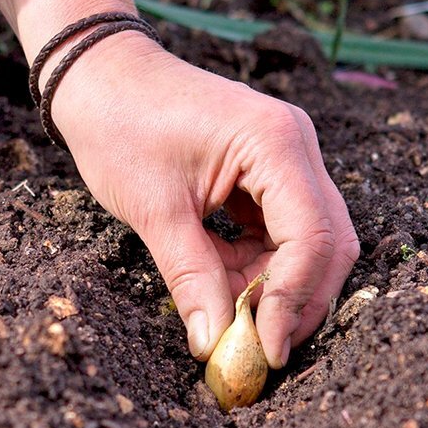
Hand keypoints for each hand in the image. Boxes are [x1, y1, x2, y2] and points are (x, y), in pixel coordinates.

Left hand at [48, 32, 359, 366]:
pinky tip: (220, 284)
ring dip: (272, 287)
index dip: (294, 301)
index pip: (312, 237)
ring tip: (226, 316)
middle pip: (326, 242)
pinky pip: (279, 232)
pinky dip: (256, 266)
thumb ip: (190, 278)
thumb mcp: (154, 210)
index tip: (266, 350)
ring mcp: (285, 158)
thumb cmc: (120, 126)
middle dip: (296, 301)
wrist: (100, 77)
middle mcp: (295, 146)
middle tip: (258, 350)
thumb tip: (213, 344)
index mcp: (275, 143)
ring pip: (306, 242)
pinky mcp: (267, 172)